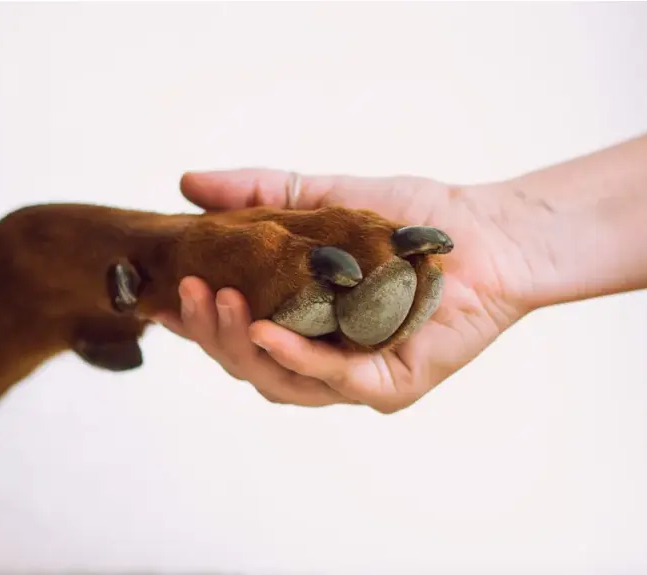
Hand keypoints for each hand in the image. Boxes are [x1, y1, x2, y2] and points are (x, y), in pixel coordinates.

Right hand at [155, 168, 551, 412]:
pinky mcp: (391, 385)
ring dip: (239, 346)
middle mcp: (323, 357)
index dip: (193, 320)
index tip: (159, 292)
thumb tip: (188, 184)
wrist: (487, 231)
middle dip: (209, 333)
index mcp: (303, 323)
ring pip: (278, 381)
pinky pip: (334, 381)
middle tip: (186, 291)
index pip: (235, 331)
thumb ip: (258, 194)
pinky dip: (295, 358)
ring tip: (215, 302)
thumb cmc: (412, 221)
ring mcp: (355, 377)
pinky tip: (264, 331)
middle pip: (247, 364)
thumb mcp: (323, 199)